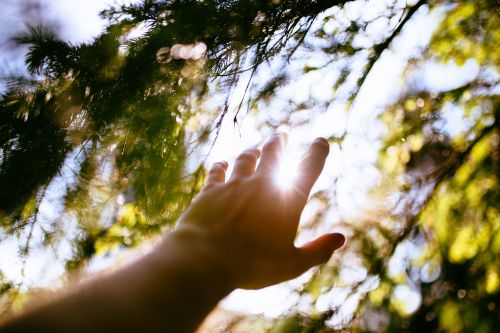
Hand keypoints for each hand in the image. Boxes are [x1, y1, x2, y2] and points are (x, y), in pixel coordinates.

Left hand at [174, 133, 344, 288]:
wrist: (205, 259)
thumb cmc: (252, 265)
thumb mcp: (292, 264)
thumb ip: (318, 251)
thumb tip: (341, 238)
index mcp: (287, 200)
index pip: (309, 169)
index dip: (317, 152)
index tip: (321, 142)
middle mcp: (262, 185)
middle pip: (273, 153)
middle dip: (279, 142)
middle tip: (281, 135)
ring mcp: (234, 185)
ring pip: (245, 158)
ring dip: (252, 152)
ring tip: (255, 149)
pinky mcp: (210, 191)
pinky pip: (217, 171)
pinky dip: (221, 166)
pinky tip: (222, 164)